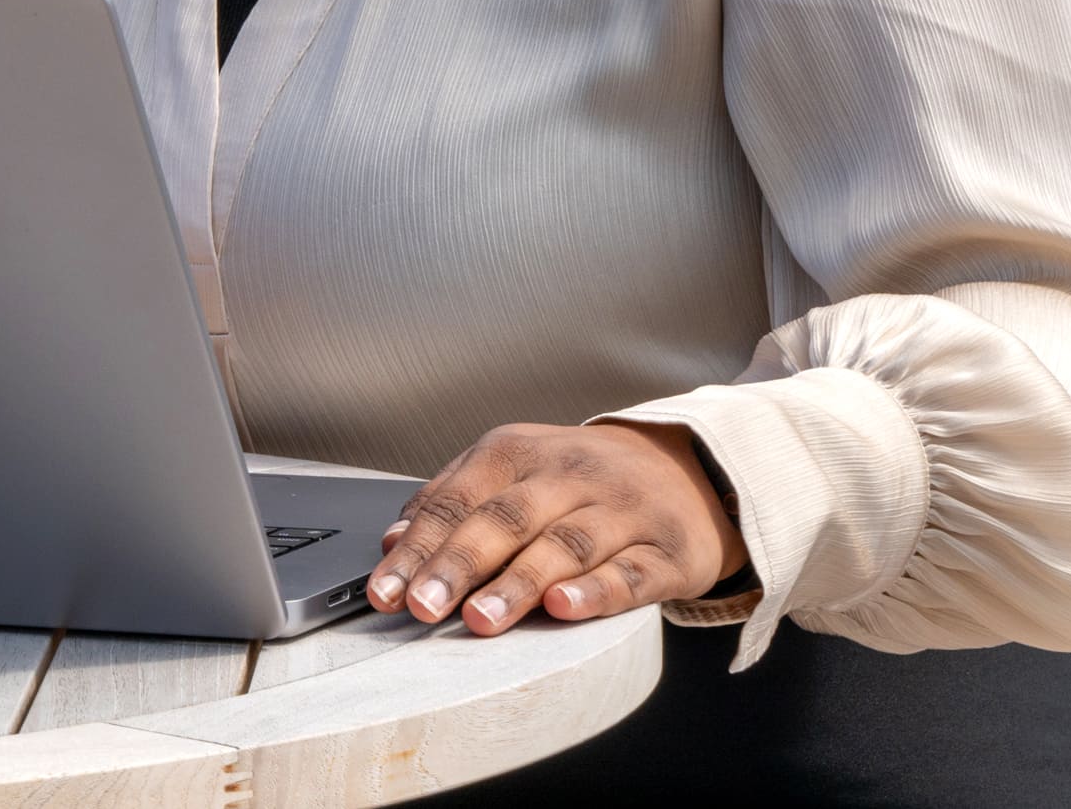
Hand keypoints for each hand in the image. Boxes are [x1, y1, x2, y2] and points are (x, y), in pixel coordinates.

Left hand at [370, 420, 745, 634]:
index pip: (455, 501)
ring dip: (517, 582)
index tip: (383, 590)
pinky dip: (595, 590)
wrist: (687, 469)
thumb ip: (452, 502)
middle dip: (457, 565)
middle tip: (422, 606)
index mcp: (516, 453)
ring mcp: (621, 510)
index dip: (416, 548)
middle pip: (503, 519)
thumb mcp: (513, 472)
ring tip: (480, 618)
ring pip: (563, 544)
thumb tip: (392, 541)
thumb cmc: (579, 481)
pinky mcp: (668, 550)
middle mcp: (567, 474)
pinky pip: (631, 571)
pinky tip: (563, 607)